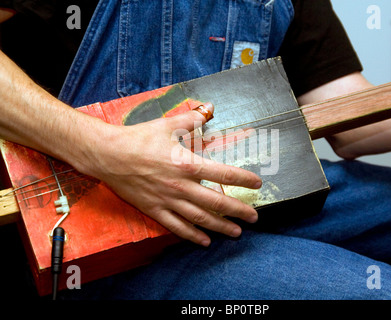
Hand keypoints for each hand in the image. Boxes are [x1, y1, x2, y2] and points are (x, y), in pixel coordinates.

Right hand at [80, 103, 261, 245]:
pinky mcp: (154, 210)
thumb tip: (211, 107)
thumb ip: (193, 118)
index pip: (223, 174)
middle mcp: (181, 186)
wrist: (108, 155)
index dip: (243, 179)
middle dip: (238, 211)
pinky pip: (176, 226)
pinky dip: (192, 235)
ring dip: (220, 226)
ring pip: (200, 218)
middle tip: (254, 218)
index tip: (257, 183)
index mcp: (187, 164)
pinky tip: (204, 241)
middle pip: (216, 202)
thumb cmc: (139, 138)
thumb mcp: (168, 124)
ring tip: (236, 233)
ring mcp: (168, 200)